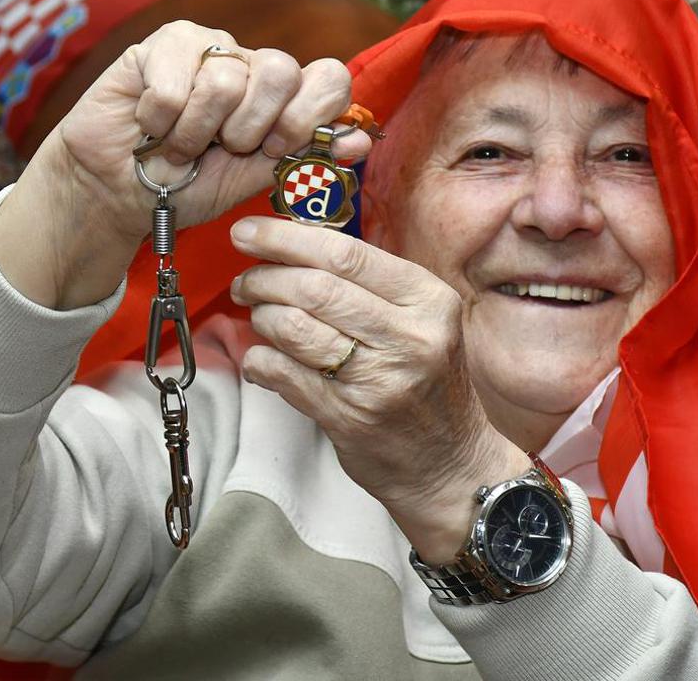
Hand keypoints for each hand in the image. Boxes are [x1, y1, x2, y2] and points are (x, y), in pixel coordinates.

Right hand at [0, 22, 368, 309]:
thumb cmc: (186, 187)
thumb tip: (361, 142)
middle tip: (222, 148)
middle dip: (250, 128)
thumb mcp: (251, 182)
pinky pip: (175, 82)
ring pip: (225, 81)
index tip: (275, 149)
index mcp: (283, 96)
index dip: (308, 116)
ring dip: (195, 133)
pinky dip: (160, 120)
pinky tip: (150, 124)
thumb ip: (302, 159)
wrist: (119, 193)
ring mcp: (209, 48)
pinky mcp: (164, 44)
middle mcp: (251, 63)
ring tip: (178, 144)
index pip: (329, 77)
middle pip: (281, 70)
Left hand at [228, 216, 528, 562]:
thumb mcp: (422, 321)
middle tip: (245, 282)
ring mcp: (380, 381)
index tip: (247, 231)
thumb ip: (369, 283)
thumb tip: (292, 243)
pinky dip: (260, 359)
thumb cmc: (428, 383)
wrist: (452, 466)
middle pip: (315, 288)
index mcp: (429, 300)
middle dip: (264, 278)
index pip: (345, 254)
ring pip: (294, 328)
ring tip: (258, 316)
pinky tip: (262, 358)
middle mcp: (410, 337)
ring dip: (261, 317)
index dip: (286, 237)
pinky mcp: (350, 418)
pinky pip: (284, 374)